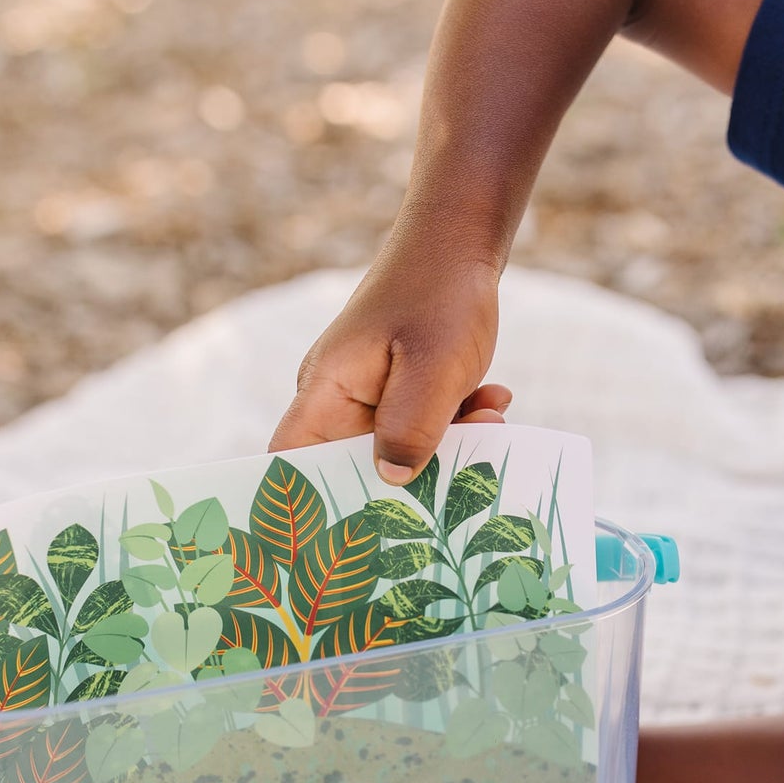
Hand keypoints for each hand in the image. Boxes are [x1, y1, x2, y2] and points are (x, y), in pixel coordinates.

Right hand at [269, 252, 508, 483]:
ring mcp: (369, 400)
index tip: (339, 540)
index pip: (290, 464)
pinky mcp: (400, 395)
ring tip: (490, 425)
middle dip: (405, 484)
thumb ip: (410, 428)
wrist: (461, 242)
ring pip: (399, 454)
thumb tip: (392, 483)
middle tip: (453, 487)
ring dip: (446, 450)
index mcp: (324, 393)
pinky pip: (423, 430)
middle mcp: (337, 402)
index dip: (302, 506)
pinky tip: (493, 403)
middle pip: (352, 471)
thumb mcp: (432, 368)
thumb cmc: (439, 295)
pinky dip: (458, 426)